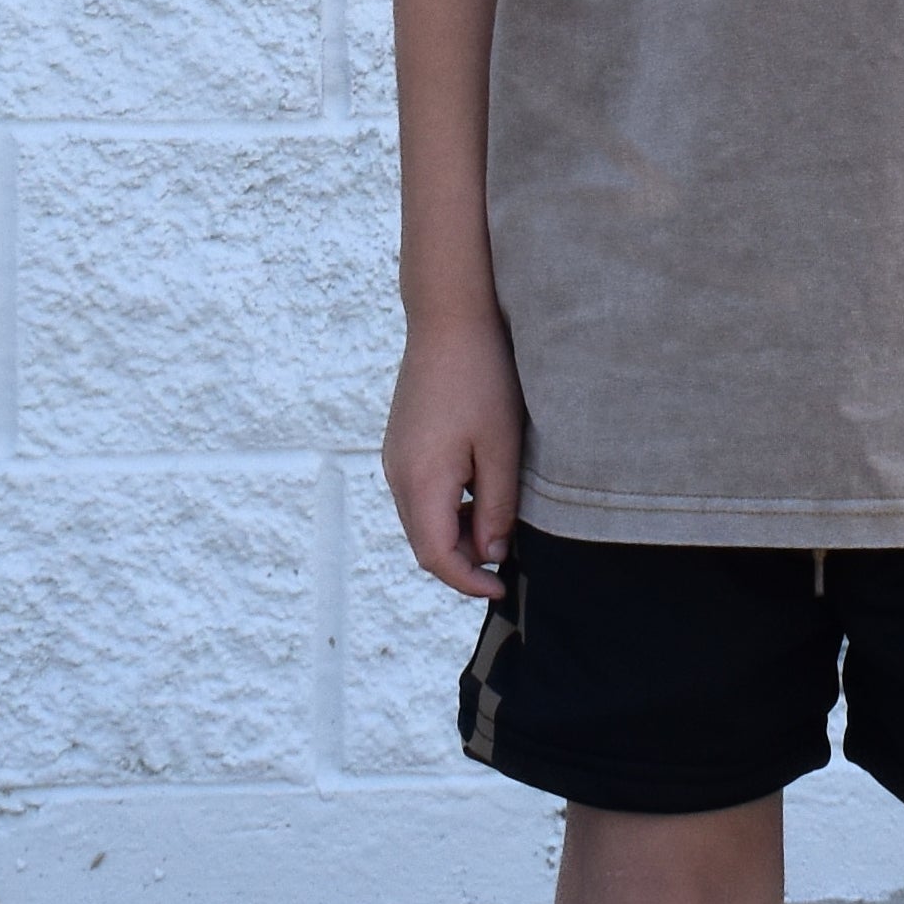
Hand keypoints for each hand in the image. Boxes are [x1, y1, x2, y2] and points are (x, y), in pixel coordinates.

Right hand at [384, 307, 525, 597]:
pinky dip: (448, 507)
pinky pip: (420, 492)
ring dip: (457, 533)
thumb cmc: (481, 377)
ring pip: (422, 519)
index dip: (469, 582)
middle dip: (464, 560)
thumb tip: (492, 554)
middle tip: (508, 556)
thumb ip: (497, 508)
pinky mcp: (402, 443)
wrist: (449, 317)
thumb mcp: (501, 448)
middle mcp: (397, 475)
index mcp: (419, 483)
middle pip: (425, 543)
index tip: (502, 587)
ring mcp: (395, 457)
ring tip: (501, 521)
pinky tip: (481, 488)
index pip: (437, 558)